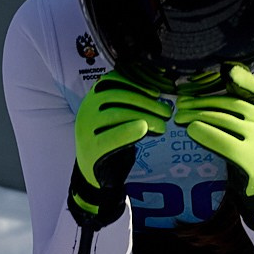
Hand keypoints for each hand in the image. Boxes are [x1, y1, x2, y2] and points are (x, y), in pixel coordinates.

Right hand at [70, 71, 170, 222]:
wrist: (94, 171)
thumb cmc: (111, 139)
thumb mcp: (118, 117)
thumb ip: (131, 104)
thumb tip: (161, 94)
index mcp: (94, 97)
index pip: (114, 81)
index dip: (137, 84)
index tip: (157, 92)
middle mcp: (87, 108)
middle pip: (119, 97)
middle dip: (146, 102)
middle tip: (167, 112)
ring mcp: (86, 128)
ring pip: (117, 114)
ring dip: (144, 116)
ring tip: (163, 125)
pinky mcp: (90, 147)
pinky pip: (110, 137)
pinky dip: (127, 131)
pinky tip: (143, 129)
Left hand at [176, 64, 253, 211]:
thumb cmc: (253, 150)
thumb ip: (240, 110)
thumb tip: (203, 95)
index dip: (241, 78)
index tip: (227, 71)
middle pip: (229, 104)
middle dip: (201, 102)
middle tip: (180, 105)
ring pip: (223, 119)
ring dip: (197, 116)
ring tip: (180, 118)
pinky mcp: (250, 158)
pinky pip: (222, 141)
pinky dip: (204, 133)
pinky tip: (191, 131)